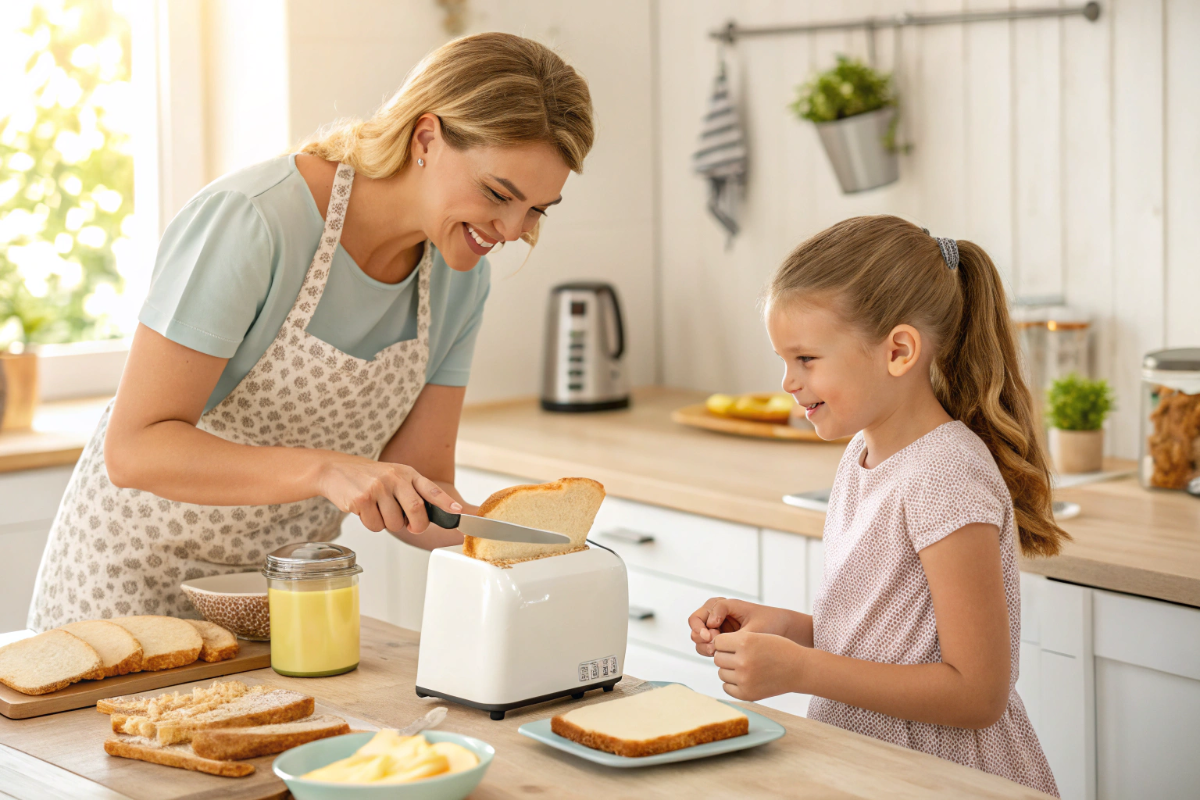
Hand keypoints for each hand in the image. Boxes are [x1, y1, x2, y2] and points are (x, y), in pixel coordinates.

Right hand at [318, 454, 460, 533]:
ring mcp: (378, 488)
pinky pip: (375, 526)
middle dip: (416, 525)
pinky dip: (371, 524)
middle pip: (416, 510)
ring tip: (378, 510)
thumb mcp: (394, 476)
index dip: (445, 503)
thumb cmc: (368, 477)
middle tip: (411, 526)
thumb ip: (411, 492)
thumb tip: (428, 518)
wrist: (335, 470)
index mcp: (406, 473)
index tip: (458, 512)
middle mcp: (394, 478)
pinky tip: (365, 510)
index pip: (431, 489)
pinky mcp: (362, 499)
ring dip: (388, 524)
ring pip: (395, 523)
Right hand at [688, 598, 789, 656]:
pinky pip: (705, 645)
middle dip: (699, 634)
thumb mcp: (754, 627)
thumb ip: (736, 635)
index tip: (712, 636)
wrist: (781, 630)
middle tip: (711, 645)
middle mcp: (716, 613)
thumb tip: (714, 642)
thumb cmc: (769, 624)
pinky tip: (717, 655)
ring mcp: (716, 627)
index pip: (706, 611)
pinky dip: (707, 650)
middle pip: (695, 621)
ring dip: (702, 644)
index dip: (705, 624)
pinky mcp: (718, 640)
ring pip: (697, 635)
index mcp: (724, 605)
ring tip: (714, 652)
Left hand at [713, 630, 806, 701]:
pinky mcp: (747, 694)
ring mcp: (744, 679)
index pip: (718, 642)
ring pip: (721, 673)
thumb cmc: (778, 649)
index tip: (736, 645)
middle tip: (742, 657)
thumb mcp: (758, 635)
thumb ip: (735, 641)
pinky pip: (726, 687)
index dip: (726, 643)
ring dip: (730, 670)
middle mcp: (743, 661)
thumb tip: (710, 651)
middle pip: (718, 658)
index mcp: (745, 642)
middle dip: (727, 656)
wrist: (799, 669)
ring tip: (747, 667)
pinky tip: (747, 678)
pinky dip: (733, 683)